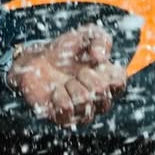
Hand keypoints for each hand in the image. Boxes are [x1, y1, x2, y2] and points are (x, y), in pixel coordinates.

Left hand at [7, 23, 126, 125]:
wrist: (35, 61)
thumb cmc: (64, 50)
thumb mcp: (87, 35)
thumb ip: (101, 40)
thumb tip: (100, 58)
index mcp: (109, 82)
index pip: (119, 81)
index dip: (105, 69)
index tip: (93, 61)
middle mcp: (99, 101)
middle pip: (101, 92)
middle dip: (84, 75)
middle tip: (76, 71)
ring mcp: (82, 112)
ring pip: (84, 101)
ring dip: (70, 85)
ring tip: (64, 81)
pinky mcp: (63, 118)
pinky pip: (67, 110)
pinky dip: (59, 96)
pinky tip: (55, 91)